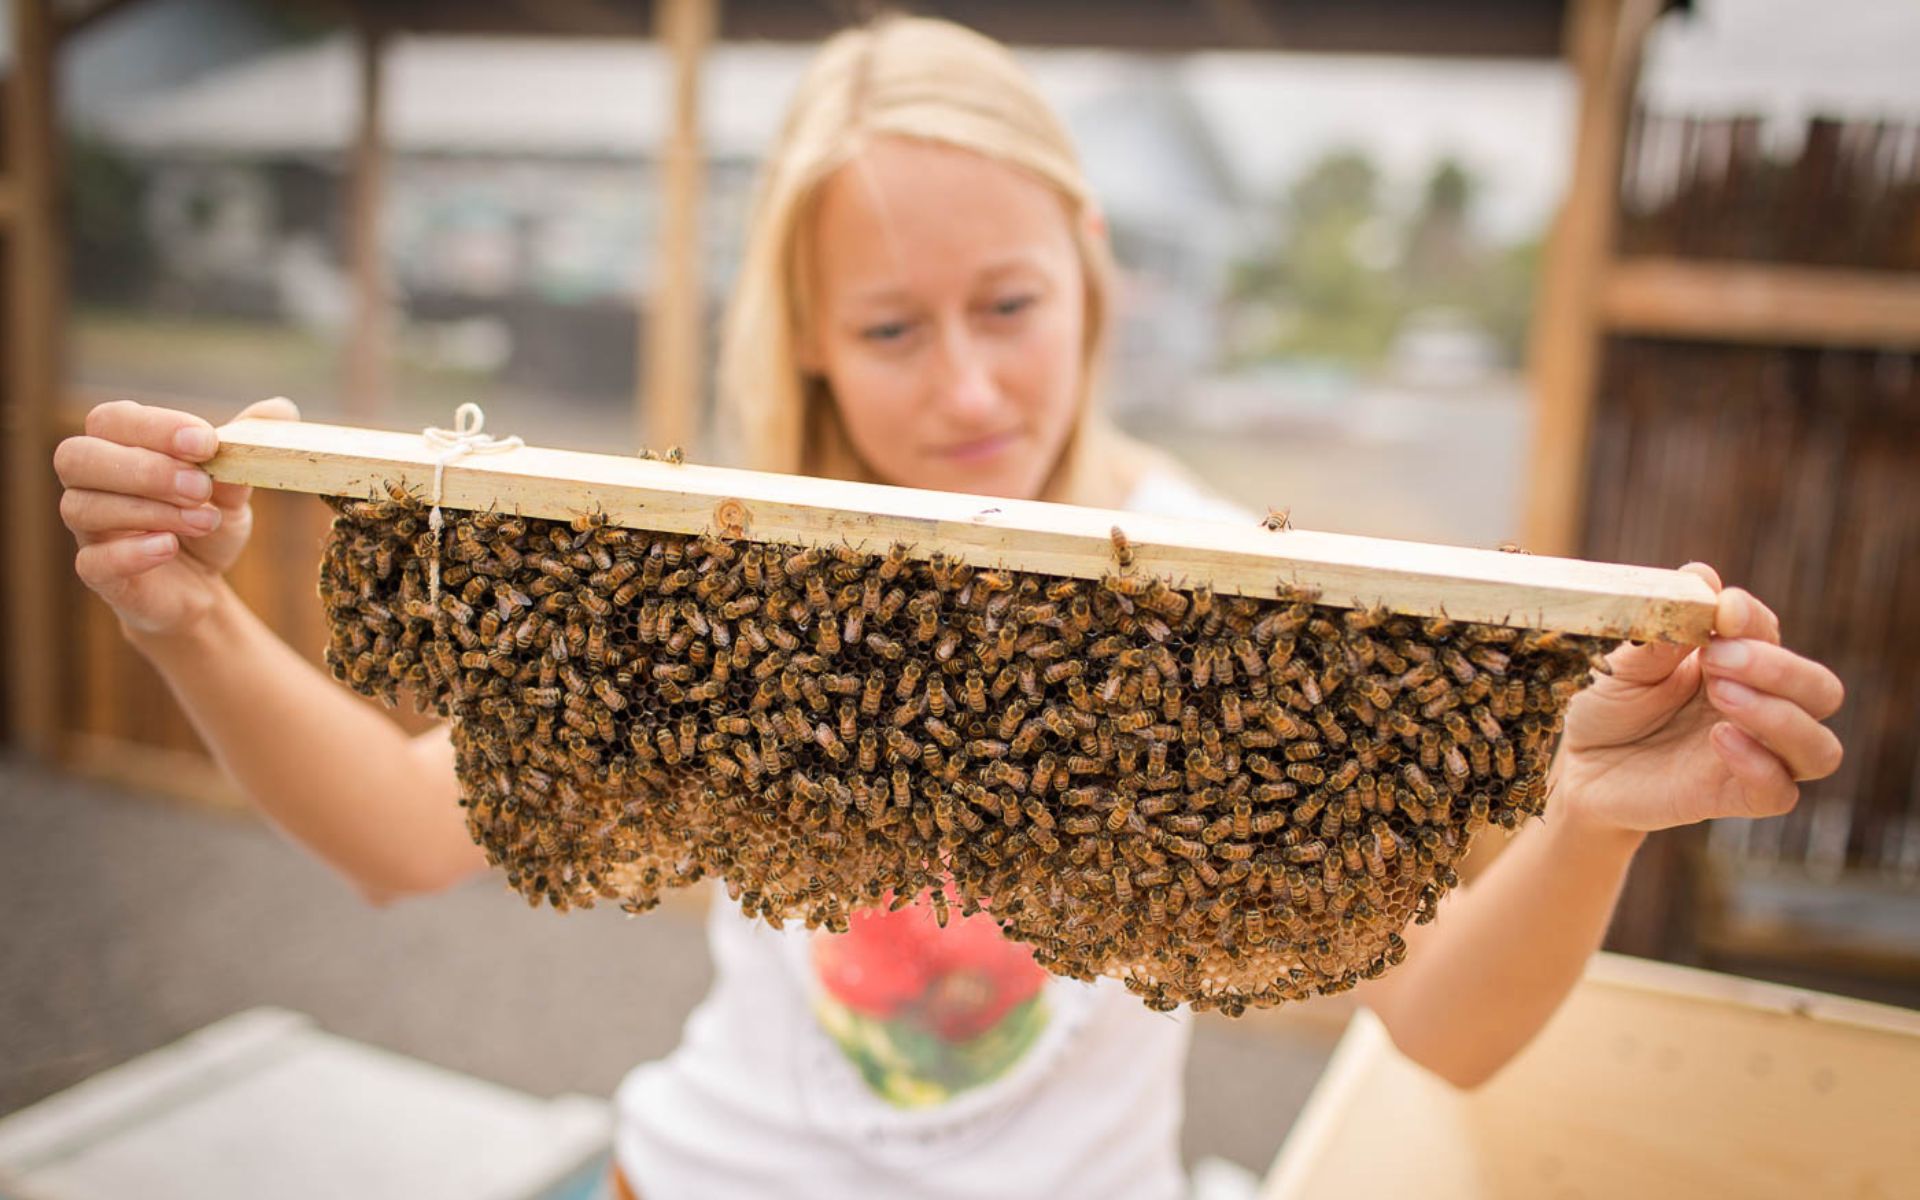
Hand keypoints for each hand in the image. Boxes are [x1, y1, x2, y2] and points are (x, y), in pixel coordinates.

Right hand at [54, 397, 300, 637]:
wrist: (201, 588)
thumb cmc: (205, 521)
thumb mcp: (234, 484)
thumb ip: (247, 446)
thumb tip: (281, 408)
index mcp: (120, 447)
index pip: (112, 419)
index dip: (155, 427)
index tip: (206, 443)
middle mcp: (92, 484)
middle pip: (77, 457)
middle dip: (144, 468)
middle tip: (200, 487)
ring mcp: (89, 530)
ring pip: (82, 507)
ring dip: (149, 510)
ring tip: (204, 520)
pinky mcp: (99, 574)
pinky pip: (91, 561)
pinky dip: (131, 552)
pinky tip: (168, 547)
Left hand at [1551, 562, 1844, 833]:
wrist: (1578, 766)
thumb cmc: (1606, 705)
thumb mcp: (1624, 660)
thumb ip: (1663, 627)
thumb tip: (1702, 575)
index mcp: (1735, 663)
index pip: (1771, 633)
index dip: (1753, 618)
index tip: (1722, 611)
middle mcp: (1758, 708)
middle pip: (1821, 690)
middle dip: (1781, 670)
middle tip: (1718, 659)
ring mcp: (1752, 755)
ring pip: (1819, 748)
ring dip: (1781, 718)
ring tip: (1722, 697)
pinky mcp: (1733, 797)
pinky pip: (1779, 792)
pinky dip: (1761, 765)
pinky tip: (1720, 739)